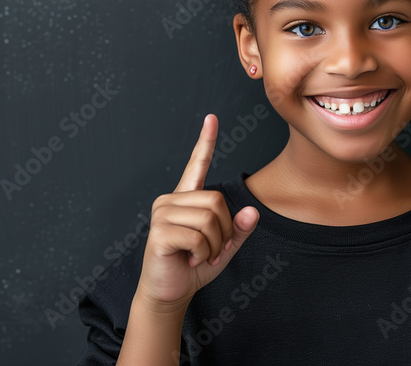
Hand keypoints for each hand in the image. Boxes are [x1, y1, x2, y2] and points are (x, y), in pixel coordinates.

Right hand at [134, 114, 258, 313]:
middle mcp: (170, 200)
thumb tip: (251, 211)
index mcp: (185, 198)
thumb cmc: (193, 266)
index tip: (212, 119)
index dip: (206, 142)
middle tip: (213, 250)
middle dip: (224, 231)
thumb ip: (238, 230)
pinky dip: (204, 253)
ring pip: (209, 219)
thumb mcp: (223, 247)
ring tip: (202, 255)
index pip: (196, 164)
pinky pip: (198, 237)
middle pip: (216, 201)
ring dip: (215, 245)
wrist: (169, 292)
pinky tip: (191, 259)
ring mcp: (162, 214)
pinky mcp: (159, 232)